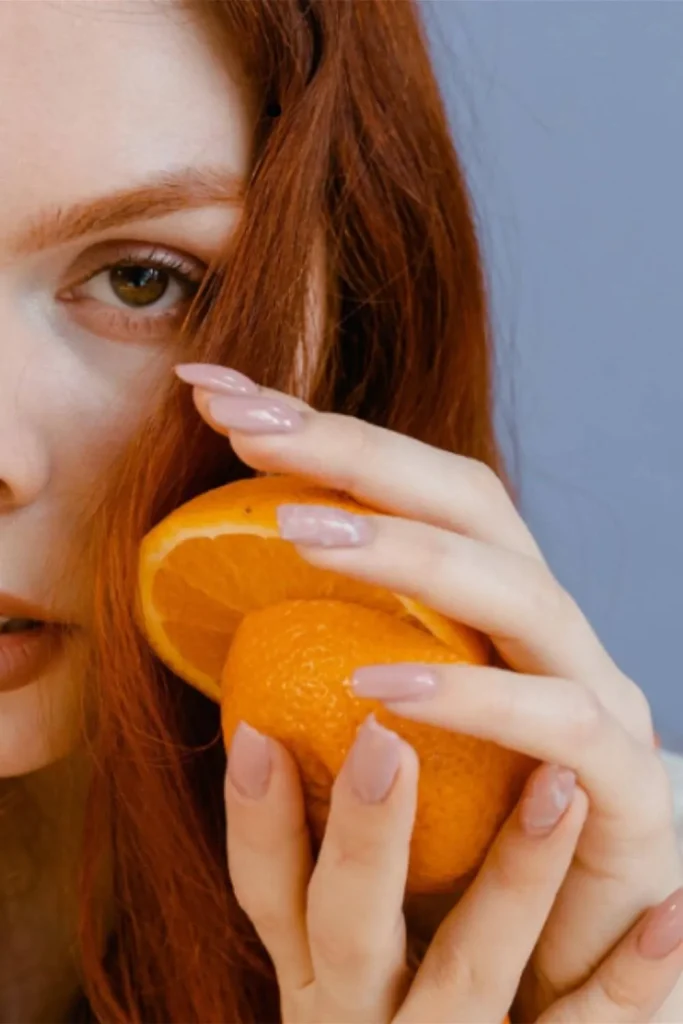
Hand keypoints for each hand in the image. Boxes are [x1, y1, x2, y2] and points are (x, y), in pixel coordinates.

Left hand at [177, 362, 682, 1018]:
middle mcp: (548, 628)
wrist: (580, 938)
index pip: (409, 487)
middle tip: (244, 422)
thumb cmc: (463, 828)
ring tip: (297, 534)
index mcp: (488, 604)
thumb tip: (207, 595)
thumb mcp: (378, 730)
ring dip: (406, 554)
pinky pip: (556, 723)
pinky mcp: (626, 783)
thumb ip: (321, 656)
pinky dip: (469, 700)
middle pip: (468, 502)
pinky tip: (376, 689)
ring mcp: (596, 693)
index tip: (213, 395)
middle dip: (353, 451)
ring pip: (516, 592)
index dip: (315, 433)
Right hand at [226, 718, 680, 1022]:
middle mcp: (364, 1011)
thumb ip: (314, 863)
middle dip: (366, 838)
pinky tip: (670, 919)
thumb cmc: (384, 1014)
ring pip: (470, 972)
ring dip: (514, 880)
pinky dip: (626, 980)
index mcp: (315, 970)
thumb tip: (283, 727)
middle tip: (383, 740)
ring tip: (560, 788)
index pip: (266, 892)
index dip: (255, 818)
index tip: (259, 731)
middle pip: (350, 929)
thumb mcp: (330, 953)